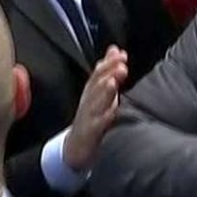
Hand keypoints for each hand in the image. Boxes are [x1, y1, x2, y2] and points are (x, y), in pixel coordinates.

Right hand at [63, 45, 128, 170]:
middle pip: (97, 84)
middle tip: (121, 64)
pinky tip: (113, 111)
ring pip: (96, 102)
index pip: (99, 73)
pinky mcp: (90, 132)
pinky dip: (104, 117)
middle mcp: (89, 101)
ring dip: (105, 91)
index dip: (109, 62)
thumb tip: (115, 49)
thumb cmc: (91, 115)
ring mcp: (89, 116)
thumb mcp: (98, 91)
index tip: (121, 54)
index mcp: (91, 90)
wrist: (75, 147)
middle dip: (108, 73)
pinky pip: (97, 125)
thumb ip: (108, 70)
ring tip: (113, 82)